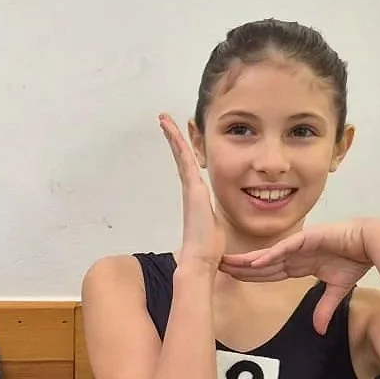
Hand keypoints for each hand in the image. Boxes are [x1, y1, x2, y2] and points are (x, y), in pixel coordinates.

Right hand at [161, 115, 222, 269]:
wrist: (201, 259)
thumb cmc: (208, 248)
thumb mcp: (215, 227)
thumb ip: (213, 220)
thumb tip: (214, 224)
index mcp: (196, 196)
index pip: (188, 168)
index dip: (182, 151)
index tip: (176, 138)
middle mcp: (191, 189)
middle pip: (180, 157)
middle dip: (173, 138)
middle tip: (164, 121)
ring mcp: (190, 188)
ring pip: (180, 155)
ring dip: (173, 136)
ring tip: (164, 119)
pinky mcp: (192, 188)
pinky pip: (185, 161)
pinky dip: (178, 145)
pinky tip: (172, 131)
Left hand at [222, 221, 372, 333]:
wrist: (372, 242)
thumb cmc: (356, 259)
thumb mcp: (338, 290)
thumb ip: (324, 307)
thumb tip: (318, 330)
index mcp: (300, 264)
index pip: (270, 272)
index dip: (251, 275)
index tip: (233, 278)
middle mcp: (295, 254)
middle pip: (262, 264)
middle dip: (241, 267)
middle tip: (217, 268)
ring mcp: (300, 245)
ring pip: (268, 255)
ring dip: (247, 260)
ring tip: (227, 264)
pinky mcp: (308, 238)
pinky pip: (285, 248)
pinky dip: (270, 255)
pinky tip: (253, 261)